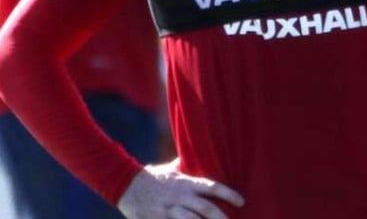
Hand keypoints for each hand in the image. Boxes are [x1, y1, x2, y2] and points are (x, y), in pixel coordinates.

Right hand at [117, 159, 244, 218]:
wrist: (125, 185)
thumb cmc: (152, 178)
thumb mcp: (170, 171)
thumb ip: (187, 168)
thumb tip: (202, 154)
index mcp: (184, 184)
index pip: (211, 187)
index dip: (228, 194)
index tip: (241, 201)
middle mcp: (179, 197)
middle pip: (207, 210)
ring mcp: (169, 211)